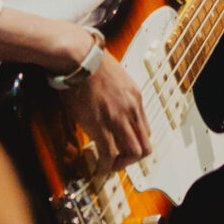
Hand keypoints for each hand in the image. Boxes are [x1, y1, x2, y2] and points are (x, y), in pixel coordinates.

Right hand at [62, 50, 150, 173]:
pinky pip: (108, 154)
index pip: (144, 129)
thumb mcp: (112, 76)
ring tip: (108, 165)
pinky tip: (98, 167)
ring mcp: (117, 119)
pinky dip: (105, 165)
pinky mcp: (100, 125)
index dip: (134, 141)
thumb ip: (115, 93)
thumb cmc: (89, 61)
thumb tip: (105, 101)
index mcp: (134, 97)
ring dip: (121, 163)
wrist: (79, 56)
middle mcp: (131, 110)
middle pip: (144, 145)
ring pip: (132, 153)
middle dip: (132, 157)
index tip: (122, 145)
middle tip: (117, 160)